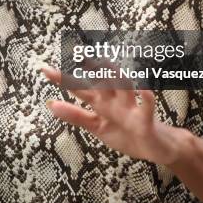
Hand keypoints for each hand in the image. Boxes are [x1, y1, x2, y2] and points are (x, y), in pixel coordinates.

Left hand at [42, 66, 188, 164]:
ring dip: (116, 76)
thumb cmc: (127, 134)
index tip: (44, 69)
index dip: (62, 80)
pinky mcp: (146, 120)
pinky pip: (147, 106)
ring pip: (124, 87)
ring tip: (106, 64)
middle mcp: (114, 100)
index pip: (79, 88)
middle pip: (100, 81)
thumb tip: (50, 103)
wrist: (157, 148)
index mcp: (101, 103)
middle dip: (90, 69)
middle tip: (77, 54)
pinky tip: (143, 89)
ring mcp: (131, 108)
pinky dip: (145, 97)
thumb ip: (75, 116)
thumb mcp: (97, 127)